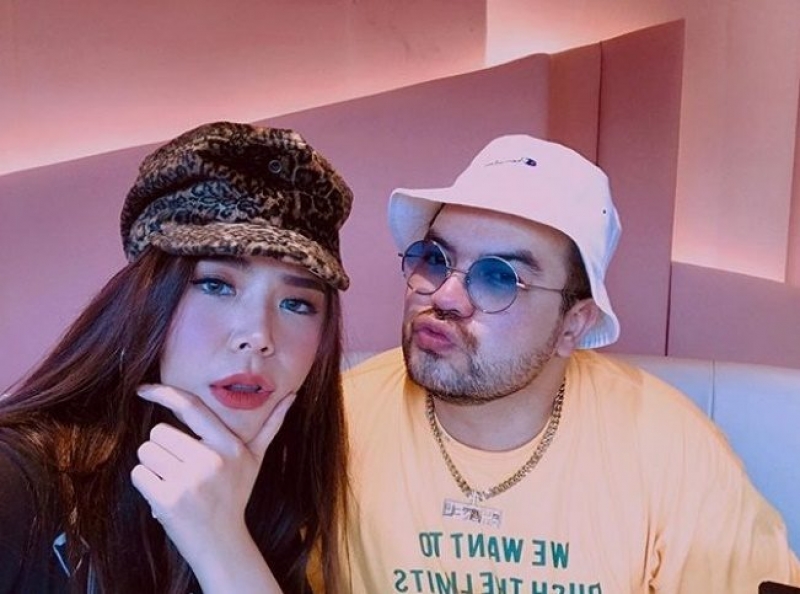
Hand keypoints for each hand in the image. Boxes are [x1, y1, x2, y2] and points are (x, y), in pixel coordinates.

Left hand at [130, 384, 295, 569]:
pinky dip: (145, 483)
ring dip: (153, 465)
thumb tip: (292, 395)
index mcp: (229, 445)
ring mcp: (189, 481)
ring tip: (174, 480)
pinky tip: (164, 493)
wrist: (222, 542)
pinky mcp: (168, 500)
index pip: (191, 407)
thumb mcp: (255, 459)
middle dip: (163, 447)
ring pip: (146, 451)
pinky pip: (139, 474)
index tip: (144, 390)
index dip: (164, 393)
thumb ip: (271, 426)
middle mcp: (211, 460)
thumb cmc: (234, 494)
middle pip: (159, 432)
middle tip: (181, 467)